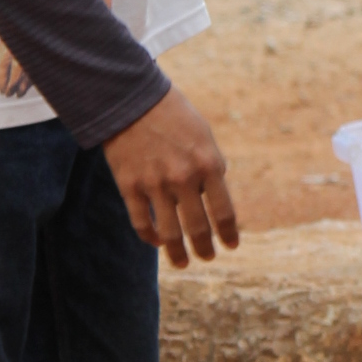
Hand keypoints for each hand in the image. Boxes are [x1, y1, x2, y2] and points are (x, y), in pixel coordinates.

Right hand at [104, 81, 239, 267]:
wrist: (131, 99)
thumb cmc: (173, 116)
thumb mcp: (203, 137)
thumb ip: (211, 168)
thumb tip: (214, 200)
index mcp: (208, 164)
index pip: (223, 211)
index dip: (228, 233)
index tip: (231, 246)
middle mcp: (183, 178)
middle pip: (198, 228)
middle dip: (205, 248)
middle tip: (208, 257)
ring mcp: (155, 184)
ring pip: (169, 233)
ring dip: (178, 253)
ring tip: (184, 262)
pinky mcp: (129, 186)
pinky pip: (142, 223)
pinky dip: (151, 237)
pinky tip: (157, 243)